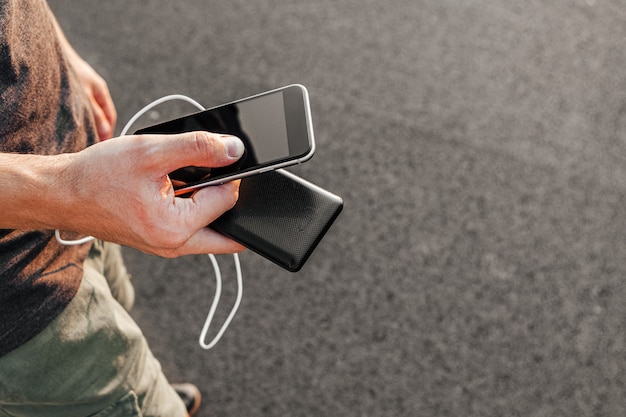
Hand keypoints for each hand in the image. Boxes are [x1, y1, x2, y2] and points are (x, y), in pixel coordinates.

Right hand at [57, 131, 245, 256]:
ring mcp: (167, 246)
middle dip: (228, 200)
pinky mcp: (160, 239)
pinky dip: (191, 205)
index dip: (228, 173)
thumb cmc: (97, 176)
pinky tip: (172, 185)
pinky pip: (191, 226)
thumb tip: (235, 149)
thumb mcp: (151, 152)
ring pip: (210, 227)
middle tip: (211, 174)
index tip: (215, 155)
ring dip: (207, 201)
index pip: (228, 200)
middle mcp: (175, 246)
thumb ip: (198, 148)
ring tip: (181, 178)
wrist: (61, 193)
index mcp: (176, 230)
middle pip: (228, 229)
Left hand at [67, 53, 116, 140]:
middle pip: (100, 116)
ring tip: (78, 136)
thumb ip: (95, 114)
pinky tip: (68, 122)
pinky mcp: (72, 90)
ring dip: (85, 123)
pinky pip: (78, 107)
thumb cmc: (68, 70)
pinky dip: (76, 116)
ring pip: (88, 112)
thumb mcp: (83, 96)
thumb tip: (106, 132)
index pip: (110, 118)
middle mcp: (94, 91)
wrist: (48, 50)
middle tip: (88, 144)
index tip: (101, 146)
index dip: (108, 133)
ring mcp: (83, 90)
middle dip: (96, 130)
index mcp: (101, 92)